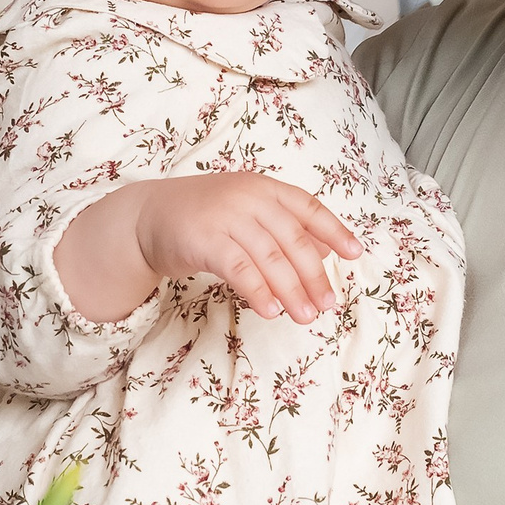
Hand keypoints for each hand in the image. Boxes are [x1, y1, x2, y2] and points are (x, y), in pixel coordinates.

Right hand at [57, 174, 362, 325]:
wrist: (148, 217)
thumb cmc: (205, 217)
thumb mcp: (248, 213)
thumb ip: (284, 228)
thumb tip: (326, 251)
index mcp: (265, 188)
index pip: (308, 208)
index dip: (334, 231)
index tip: (356, 254)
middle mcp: (249, 197)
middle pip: (293, 239)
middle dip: (314, 276)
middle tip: (329, 305)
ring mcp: (226, 216)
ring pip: (270, 257)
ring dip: (292, 290)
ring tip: (306, 317)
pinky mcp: (204, 239)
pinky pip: (240, 269)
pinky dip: (258, 291)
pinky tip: (271, 311)